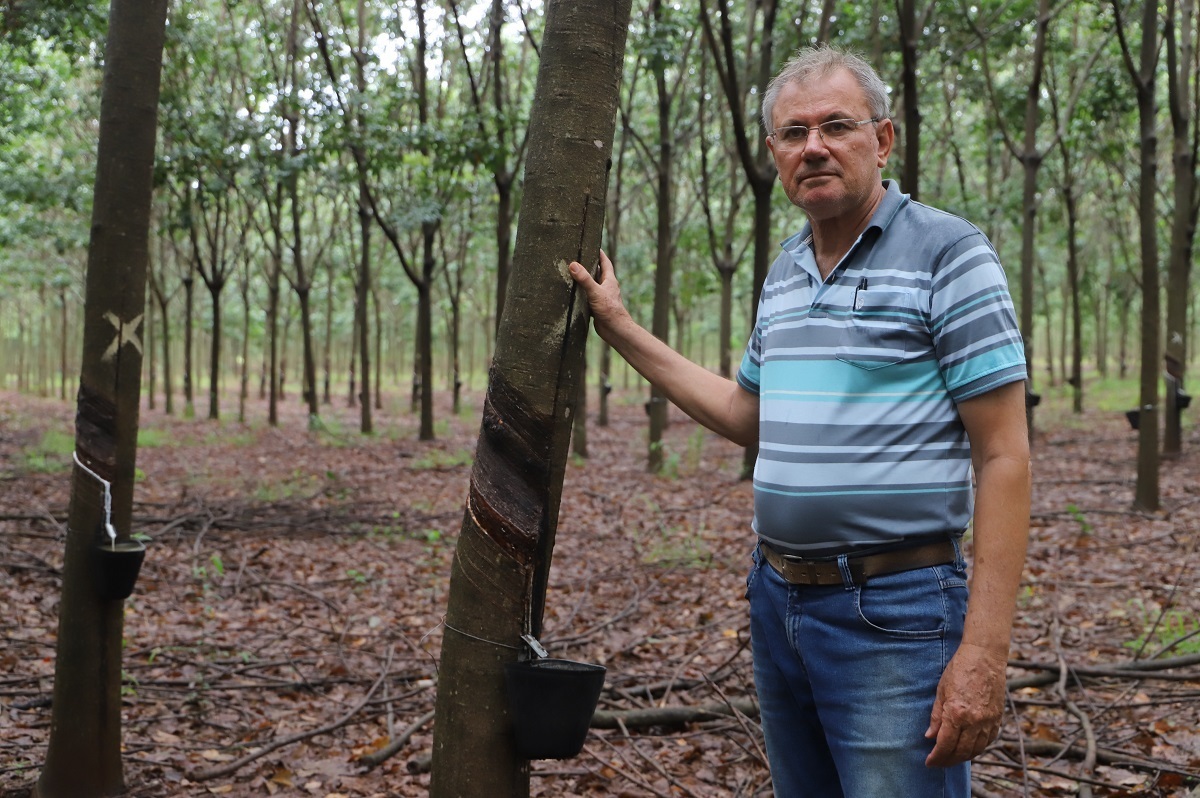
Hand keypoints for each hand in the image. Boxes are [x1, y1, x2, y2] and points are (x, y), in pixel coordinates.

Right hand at [568, 250, 628, 337]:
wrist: (615, 330)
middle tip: (579, 258)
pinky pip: (588, 297)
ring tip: (573, 274)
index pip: (605, 263)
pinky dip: (582, 294)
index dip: (600, 254)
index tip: (594, 245)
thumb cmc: (610, 310)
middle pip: (598, 273)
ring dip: (585, 281)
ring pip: (593, 286)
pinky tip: (574, 295)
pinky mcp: (597, 307)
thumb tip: (573, 265)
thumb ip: (584, 279)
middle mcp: (607, 287)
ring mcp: (602, 297)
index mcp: (609, 281)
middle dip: (590, 265)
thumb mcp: (595, 292)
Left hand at [924, 642, 1006, 766]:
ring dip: (963, 757)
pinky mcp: (997, 718)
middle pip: (961, 752)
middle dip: (948, 761)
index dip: (936, 757)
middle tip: (939, 763)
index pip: (945, 745)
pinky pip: (987, 741)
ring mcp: (988, 721)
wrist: (985, 657)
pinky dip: (977, 748)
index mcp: (956, 713)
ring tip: (952, 758)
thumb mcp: (941, 691)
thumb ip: (936, 716)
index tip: (929, 762)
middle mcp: (974, 721)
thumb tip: (930, 736)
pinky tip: (969, 748)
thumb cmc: (959, 669)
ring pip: (976, 750)